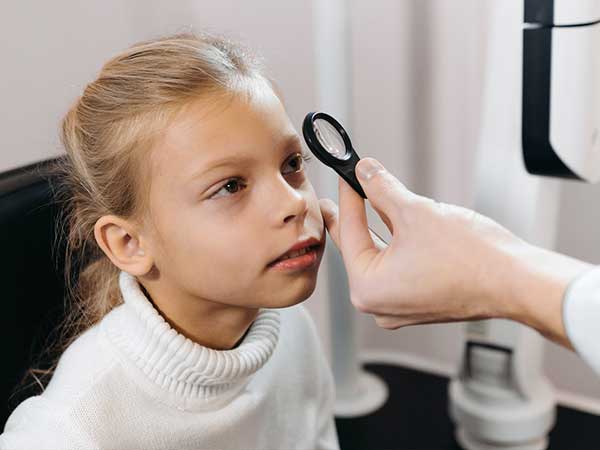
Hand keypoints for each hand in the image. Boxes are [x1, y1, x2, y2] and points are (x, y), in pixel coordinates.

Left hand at [319, 158, 540, 329]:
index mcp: (368, 288)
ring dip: (375, 227)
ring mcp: (400, 306)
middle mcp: (379, 305)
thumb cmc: (472, 259)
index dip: (347, 198)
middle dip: (351, 217)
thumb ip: (382, 189)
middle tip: (334, 199)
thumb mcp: (415, 212)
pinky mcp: (419, 302)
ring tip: (362, 203)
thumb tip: (365, 172)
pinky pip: (396, 267)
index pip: (350, 234)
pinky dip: (394, 244)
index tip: (346, 177)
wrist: (517, 282)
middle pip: (359, 248)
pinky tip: (390, 223)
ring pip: (379, 257)